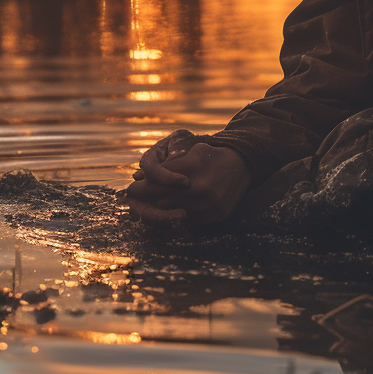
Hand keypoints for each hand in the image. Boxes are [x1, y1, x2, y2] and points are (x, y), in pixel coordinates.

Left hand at [125, 132, 250, 226]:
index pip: (156, 183)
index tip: (130, 189)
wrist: (242, 167)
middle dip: (145, 201)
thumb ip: (167, 165)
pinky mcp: (213, 218)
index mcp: (192, 168)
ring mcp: (208, 206)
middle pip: (161, 201)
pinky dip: (175, 217)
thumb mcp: (190, 152)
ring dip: (157, 211)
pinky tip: (168, 212)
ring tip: (145, 208)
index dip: (141, 188)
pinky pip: (187, 221)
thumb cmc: (211, 155)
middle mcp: (200, 189)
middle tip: (132, 201)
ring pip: (172, 214)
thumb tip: (138, 178)